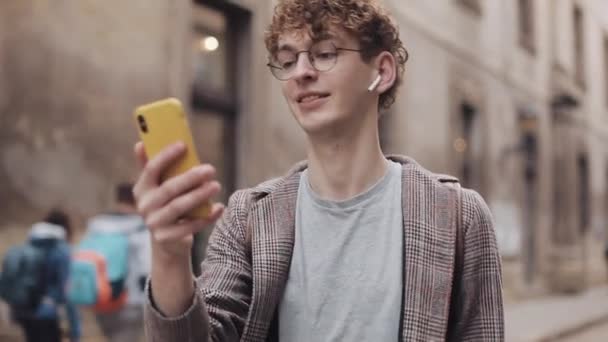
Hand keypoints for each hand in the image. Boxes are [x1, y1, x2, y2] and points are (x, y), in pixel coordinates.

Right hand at [132, 142, 224, 262]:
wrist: (168, 240)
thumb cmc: (167, 205)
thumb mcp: (158, 187)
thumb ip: (151, 166)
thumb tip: (140, 143)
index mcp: (142, 188)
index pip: (151, 169)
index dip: (166, 156)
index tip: (184, 144)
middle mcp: (145, 206)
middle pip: (169, 188)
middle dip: (191, 177)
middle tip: (211, 169)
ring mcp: (154, 223)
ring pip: (179, 207)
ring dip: (200, 195)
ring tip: (216, 185)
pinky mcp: (166, 238)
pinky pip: (190, 226)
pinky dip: (206, 217)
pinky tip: (220, 208)